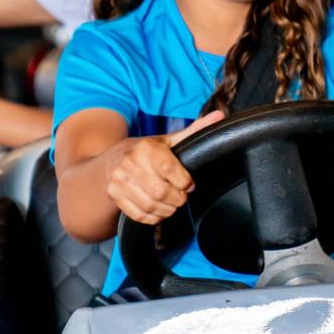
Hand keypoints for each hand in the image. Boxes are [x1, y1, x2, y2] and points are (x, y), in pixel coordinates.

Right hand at [107, 111, 224, 224]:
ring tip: (172, 203)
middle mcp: (130, 164)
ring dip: (167, 209)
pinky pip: (139, 215)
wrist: (114, 159)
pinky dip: (154, 217)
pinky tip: (159, 210)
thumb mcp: (169, 140)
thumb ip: (194, 131)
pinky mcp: (115, 195)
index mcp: (146, 148)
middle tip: (181, 195)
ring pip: (151, 206)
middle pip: (161, 192)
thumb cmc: (147, 151)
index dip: (184, 181)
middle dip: (178, 198)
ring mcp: (119, 181)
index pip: (170, 170)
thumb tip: (219, 116)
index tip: (188, 183)